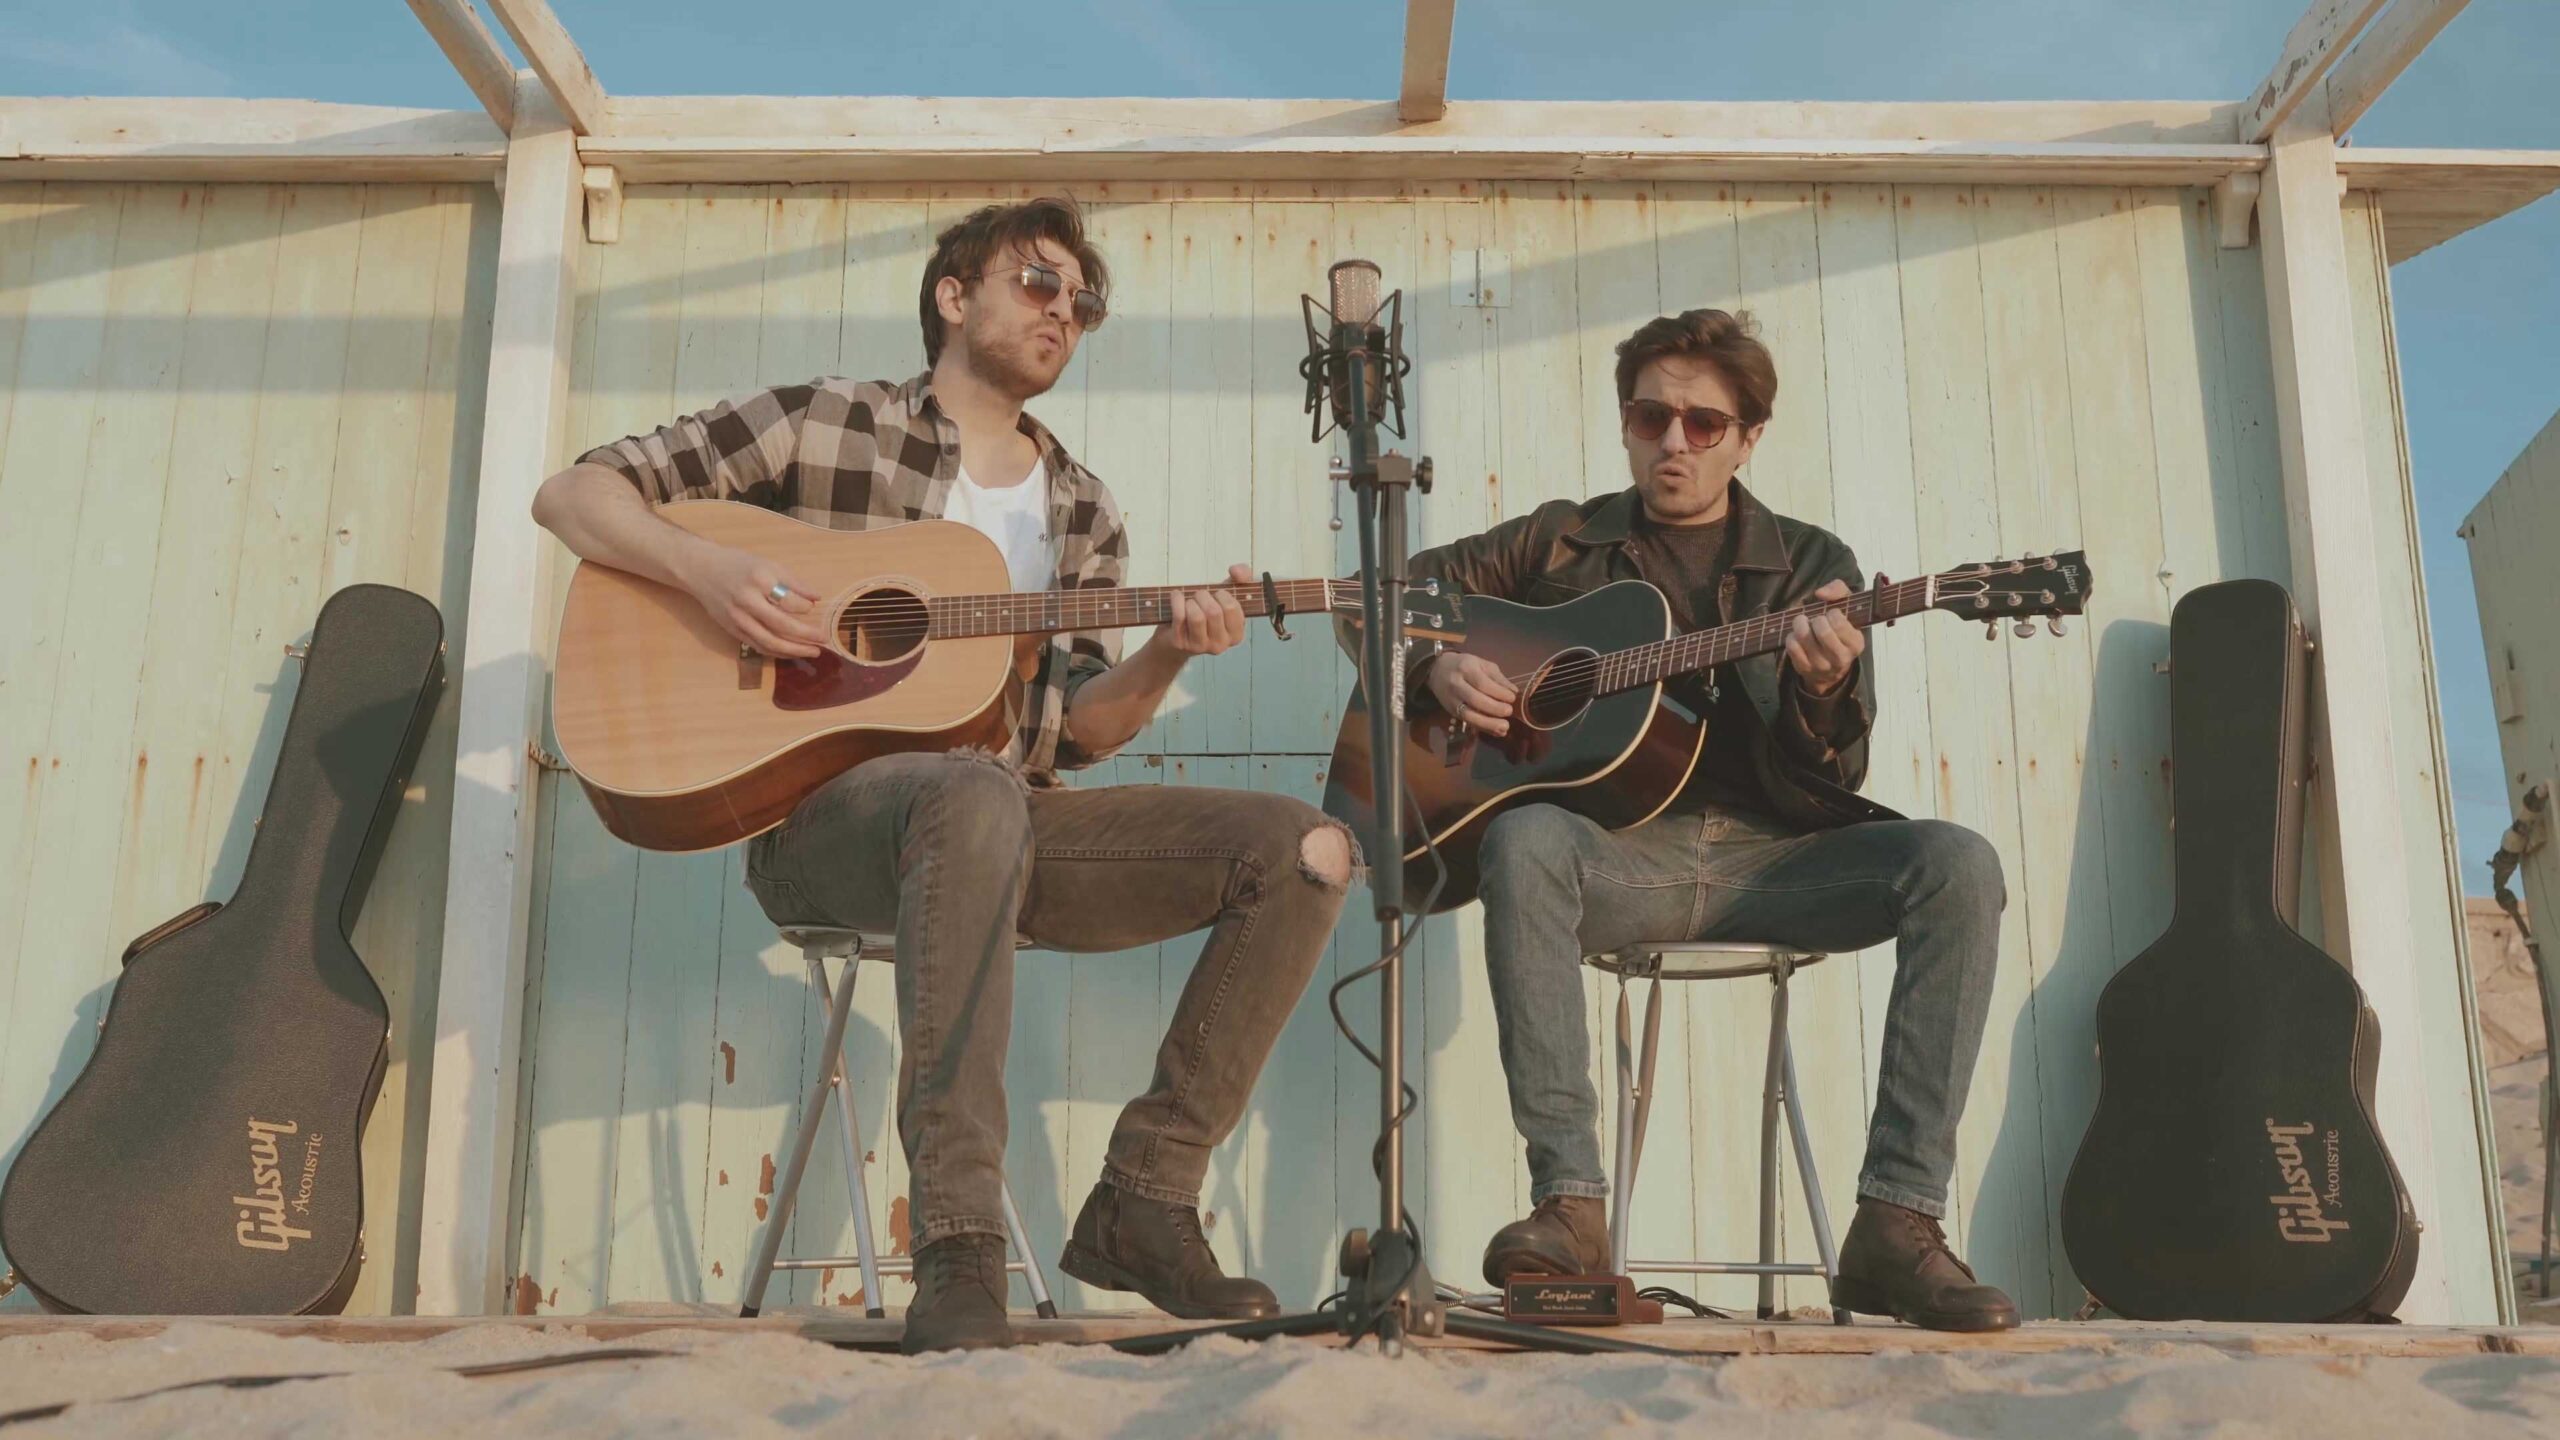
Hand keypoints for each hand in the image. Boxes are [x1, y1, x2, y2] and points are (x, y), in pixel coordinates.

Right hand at [680, 544, 827, 658]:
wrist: (701, 570)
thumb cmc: (738, 565)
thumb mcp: (767, 564)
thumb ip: (793, 582)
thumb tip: (817, 598)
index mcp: (759, 580)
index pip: (788, 601)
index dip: (805, 607)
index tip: (815, 608)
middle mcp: (747, 601)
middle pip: (781, 626)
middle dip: (806, 636)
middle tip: (824, 640)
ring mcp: (738, 618)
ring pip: (769, 642)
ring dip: (794, 650)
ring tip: (813, 651)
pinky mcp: (732, 630)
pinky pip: (758, 646)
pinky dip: (777, 652)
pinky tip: (791, 652)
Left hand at [1148, 563, 1254, 658]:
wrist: (1176, 635)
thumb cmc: (1206, 612)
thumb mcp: (1226, 595)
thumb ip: (1241, 577)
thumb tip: (1236, 570)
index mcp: (1236, 634)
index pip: (1232, 608)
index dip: (1223, 595)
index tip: (1217, 594)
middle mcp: (1220, 644)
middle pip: (1214, 612)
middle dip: (1204, 596)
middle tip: (1199, 595)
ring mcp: (1200, 646)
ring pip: (1197, 617)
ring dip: (1191, 601)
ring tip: (1190, 601)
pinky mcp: (1181, 643)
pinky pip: (1180, 617)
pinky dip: (1176, 601)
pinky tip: (1176, 596)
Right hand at [1428, 651, 1518, 735]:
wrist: (1437, 670)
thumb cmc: (1464, 665)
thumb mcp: (1481, 664)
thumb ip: (1498, 678)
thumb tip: (1514, 692)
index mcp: (1466, 669)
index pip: (1482, 683)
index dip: (1498, 693)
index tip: (1512, 698)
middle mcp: (1456, 685)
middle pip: (1475, 700)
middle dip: (1494, 708)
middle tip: (1509, 711)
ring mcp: (1452, 700)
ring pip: (1469, 715)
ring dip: (1488, 723)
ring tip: (1505, 727)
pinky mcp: (1451, 712)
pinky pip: (1468, 722)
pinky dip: (1483, 728)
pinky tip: (1496, 732)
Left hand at [1785, 579, 1864, 697]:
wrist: (1832, 667)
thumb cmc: (1840, 629)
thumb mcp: (1847, 607)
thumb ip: (1839, 590)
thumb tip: (1821, 593)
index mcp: (1855, 644)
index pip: (1840, 624)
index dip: (1833, 613)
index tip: (1832, 613)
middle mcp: (1841, 658)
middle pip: (1823, 632)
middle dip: (1816, 619)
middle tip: (1816, 618)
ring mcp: (1821, 665)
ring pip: (1804, 638)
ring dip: (1800, 624)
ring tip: (1804, 622)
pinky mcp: (1804, 668)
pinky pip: (1792, 646)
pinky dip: (1792, 636)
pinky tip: (1798, 635)